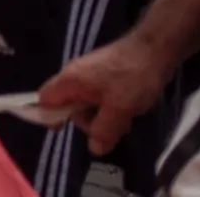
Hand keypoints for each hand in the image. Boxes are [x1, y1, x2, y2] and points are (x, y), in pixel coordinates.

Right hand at [37, 29, 177, 155]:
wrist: (154, 49)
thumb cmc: (131, 78)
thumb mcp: (119, 108)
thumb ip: (104, 130)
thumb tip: (94, 149)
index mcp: (70, 81)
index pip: (44, 100)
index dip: (48, 116)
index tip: (64, 131)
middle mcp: (74, 75)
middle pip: (66, 104)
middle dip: (85, 120)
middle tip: (108, 129)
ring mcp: (89, 72)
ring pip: (85, 101)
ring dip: (100, 115)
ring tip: (123, 120)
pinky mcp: (103, 71)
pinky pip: (97, 94)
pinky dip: (107, 106)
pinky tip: (126, 110)